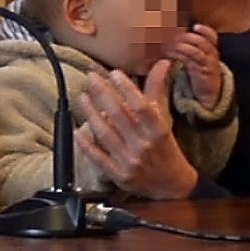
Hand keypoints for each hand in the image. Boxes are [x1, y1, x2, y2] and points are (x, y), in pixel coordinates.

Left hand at [74, 61, 198, 199]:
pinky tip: (76, 130)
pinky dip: (86, 144)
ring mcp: (130, 162)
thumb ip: (157, 91)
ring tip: (82, 97)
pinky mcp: (118, 175)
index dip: (128, 89)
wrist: (173, 187)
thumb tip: (162, 63)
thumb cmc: (166, 149)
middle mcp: (145, 146)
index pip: (143, 107)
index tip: (115, 73)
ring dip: (91, 114)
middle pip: (120, 116)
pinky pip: (98, 157)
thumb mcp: (164, 120)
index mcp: (159, 131)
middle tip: (91, 78)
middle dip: (102, 94)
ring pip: (105, 134)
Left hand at [165, 24, 222, 109]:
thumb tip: (168, 37)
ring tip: (167, 50)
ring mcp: (208, 65)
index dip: (205, 30)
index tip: (195, 26)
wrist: (207, 96)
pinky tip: (170, 57)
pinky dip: (180, 56)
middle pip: (200, 41)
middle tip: (169, 41)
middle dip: (184, 38)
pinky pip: (191, 61)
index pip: (212, 36)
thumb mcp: (194, 60)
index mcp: (211, 50)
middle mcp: (212, 56)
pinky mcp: (202, 74)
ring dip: (179, 47)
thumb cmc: (196, 75)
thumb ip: (187, 48)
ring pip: (195, 50)